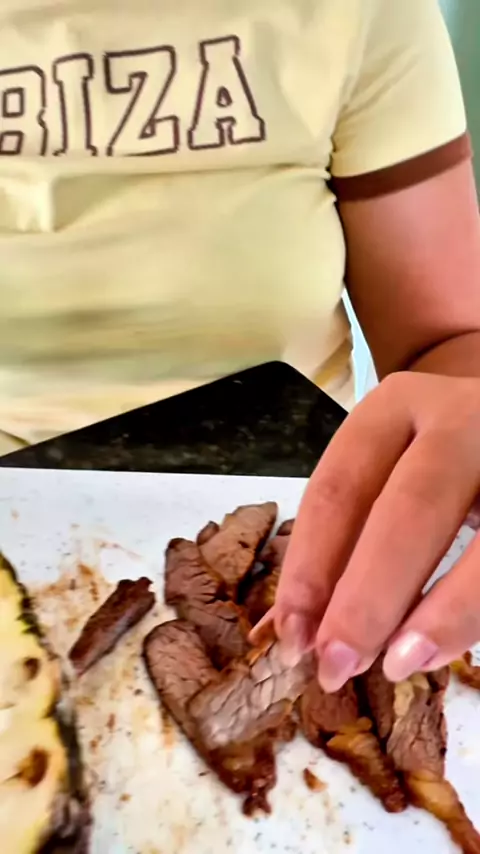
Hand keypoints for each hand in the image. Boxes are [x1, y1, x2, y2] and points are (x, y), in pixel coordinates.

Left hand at [272, 371, 479, 690]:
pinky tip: (440, 649)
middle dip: (367, 596)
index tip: (292, 634)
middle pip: (410, 507)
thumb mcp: (392, 473)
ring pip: (479, 544)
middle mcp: (459, 417)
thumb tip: (290, 626)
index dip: (310, 566)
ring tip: (395, 666)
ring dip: (436, 614)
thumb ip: (348, 539)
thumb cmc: (441, 461)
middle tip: (335, 664)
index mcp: (396, 408)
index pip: (340, 486)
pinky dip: (470, 612)